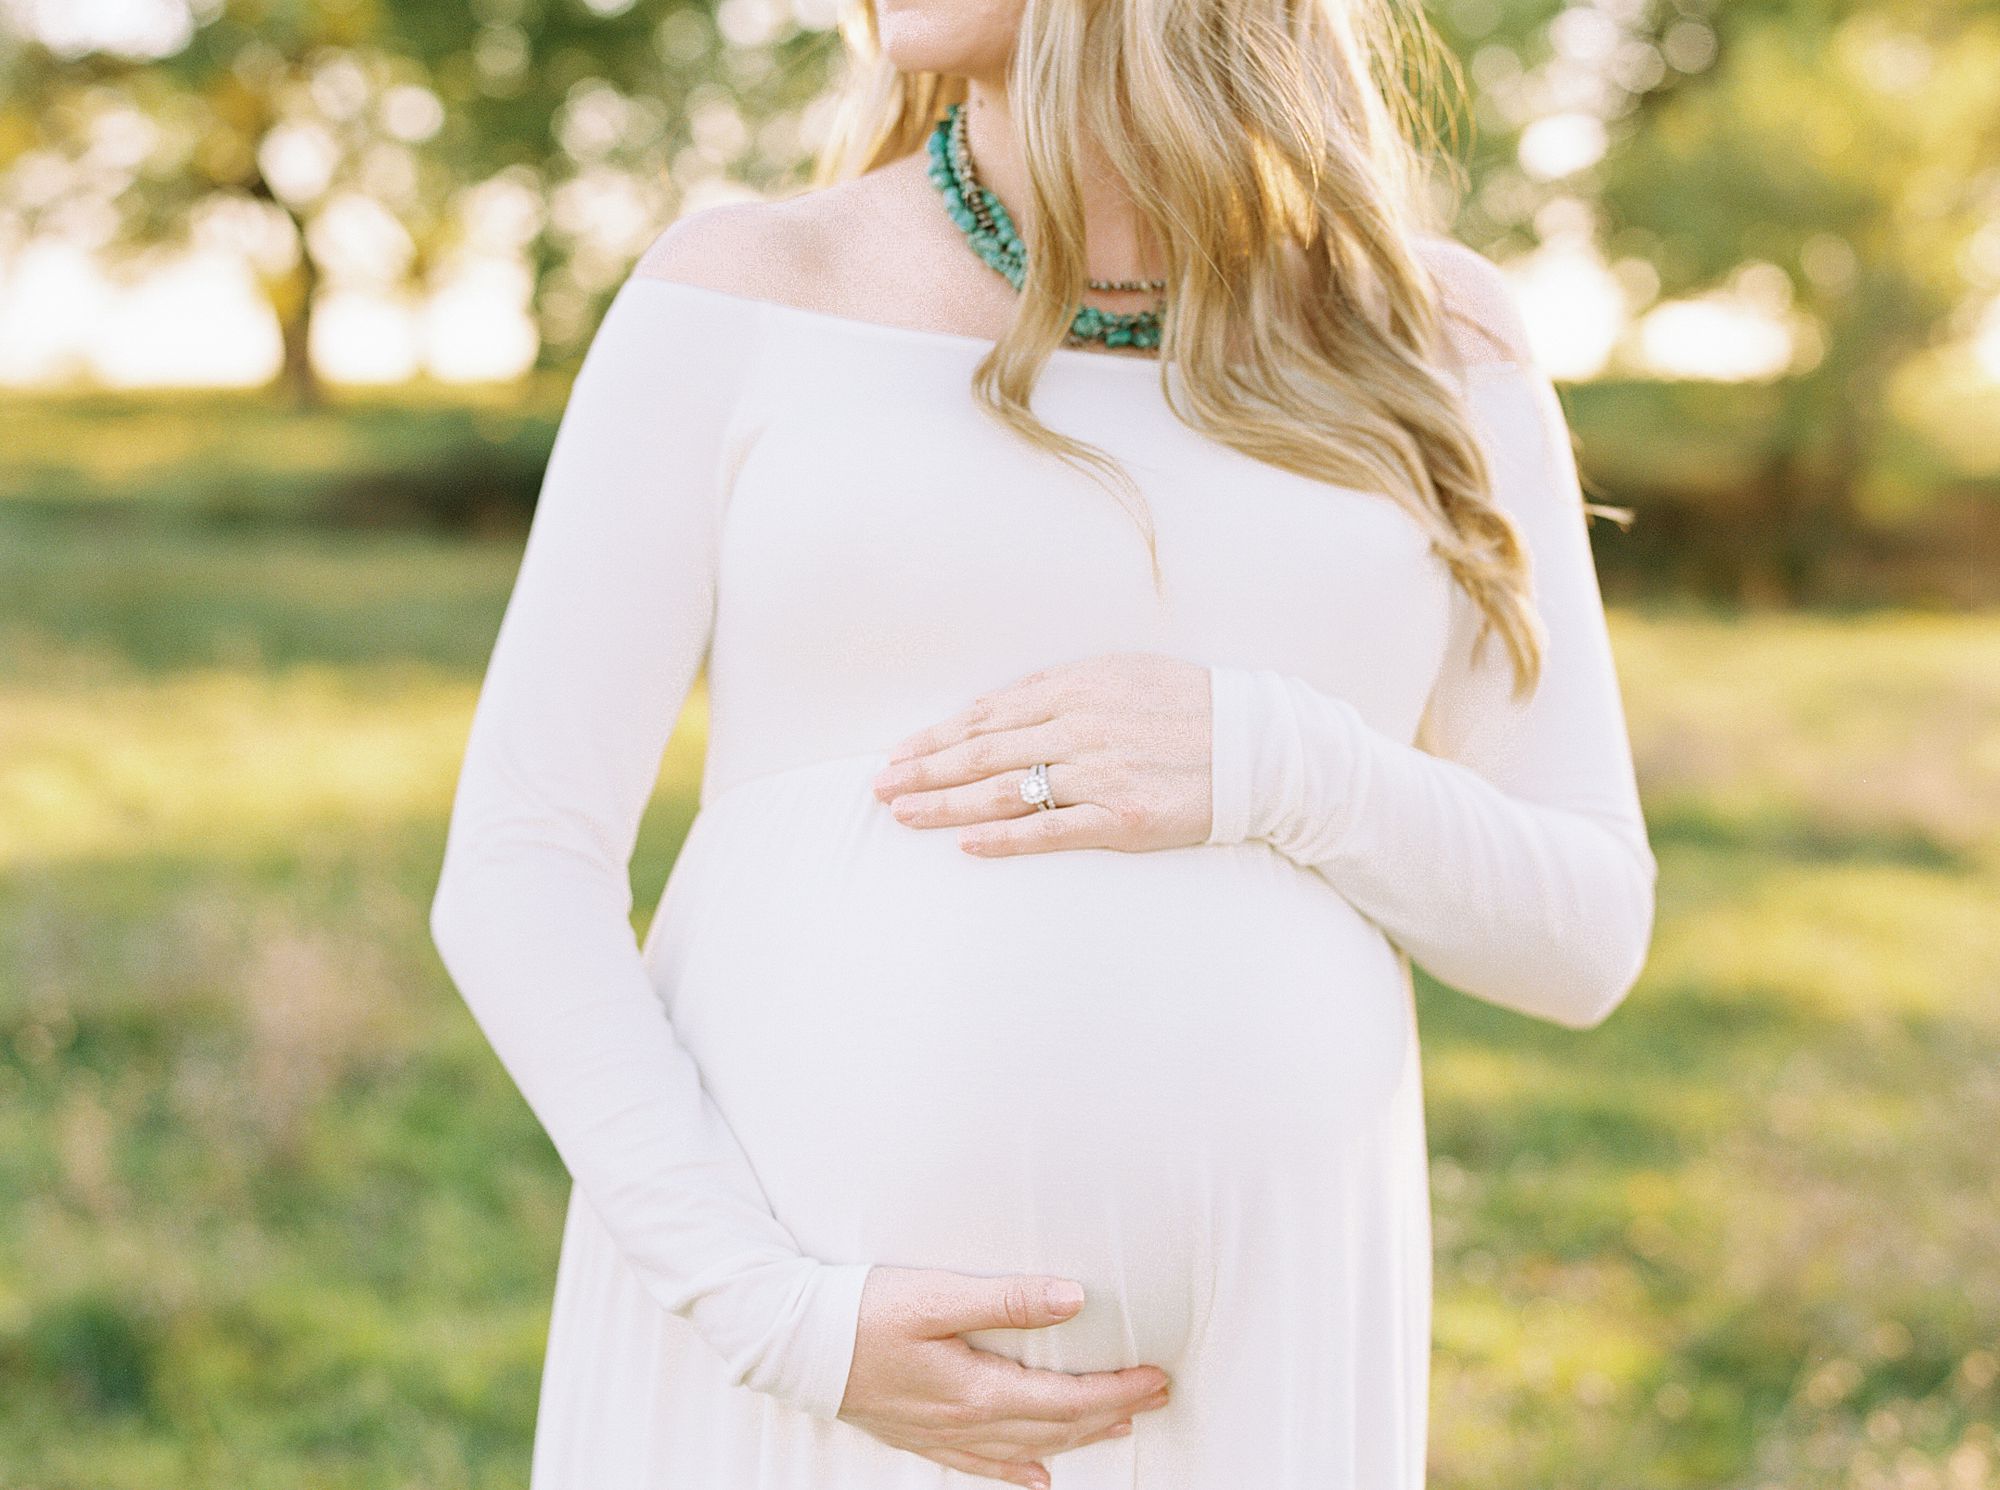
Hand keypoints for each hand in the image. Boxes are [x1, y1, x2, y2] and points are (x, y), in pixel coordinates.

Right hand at [838, 1265, 1173, 1487]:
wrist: (791, 1343)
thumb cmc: (860, 1310)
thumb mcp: (936, 1294)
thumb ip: (1006, 1299)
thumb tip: (1074, 1299)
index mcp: (975, 1391)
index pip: (1066, 1401)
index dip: (1117, 1392)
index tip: (1157, 1377)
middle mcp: (963, 1424)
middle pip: (1054, 1429)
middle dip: (1110, 1414)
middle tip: (1156, 1397)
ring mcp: (940, 1435)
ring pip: (1024, 1450)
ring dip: (1075, 1440)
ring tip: (1116, 1428)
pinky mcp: (919, 1434)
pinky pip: (981, 1465)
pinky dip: (1017, 1472)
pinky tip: (1036, 1478)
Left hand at [870, 652, 1212, 856]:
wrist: (1259, 744)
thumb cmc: (1187, 707)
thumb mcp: (1121, 675)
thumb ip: (1059, 690)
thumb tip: (998, 706)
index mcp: (1075, 688)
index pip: (985, 715)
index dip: (934, 737)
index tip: (896, 754)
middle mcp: (1080, 727)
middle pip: (982, 751)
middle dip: (923, 771)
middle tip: (878, 789)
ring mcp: (1100, 774)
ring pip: (1005, 790)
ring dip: (946, 804)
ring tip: (903, 815)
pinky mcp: (1124, 819)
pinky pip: (1052, 831)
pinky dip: (1005, 838)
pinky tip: (966, 845)